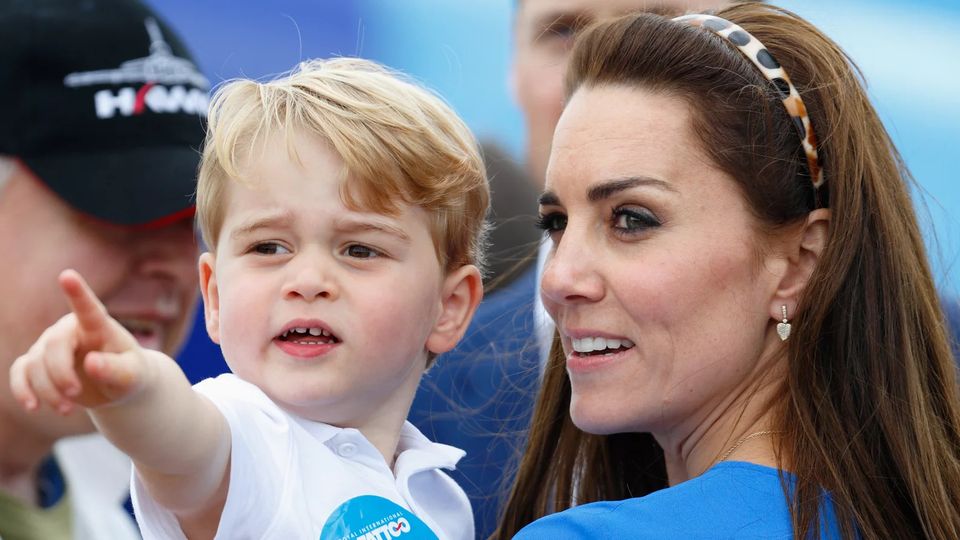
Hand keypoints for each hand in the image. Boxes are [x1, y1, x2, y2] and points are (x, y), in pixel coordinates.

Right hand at [9, 269, 152, 412]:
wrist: (117, 385)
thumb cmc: (130, 374)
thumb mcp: (133, 376)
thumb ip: (116, 370)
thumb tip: (91, 362)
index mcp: (99, 325)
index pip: (87, 307)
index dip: (77, 292)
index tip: (67, 276)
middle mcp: (70, 329)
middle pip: (53, 346)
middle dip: (60, 374)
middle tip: (75, 394)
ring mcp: (50, 344)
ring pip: (35, 364)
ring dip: (47, 390)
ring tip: (67, 409)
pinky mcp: (37, 362)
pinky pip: (20, 372)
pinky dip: (22, 390)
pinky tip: (32, 406)